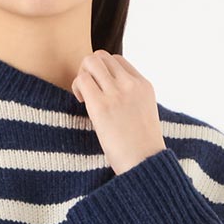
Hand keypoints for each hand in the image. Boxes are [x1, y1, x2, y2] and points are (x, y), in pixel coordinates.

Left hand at [71, 51, 166, 174]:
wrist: (145, 167)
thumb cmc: (142, 151)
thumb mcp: (143, 116)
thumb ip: (131, 100)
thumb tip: (108, 95)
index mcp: (144, 86)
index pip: (118, 61)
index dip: (105, 72)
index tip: (103, 91)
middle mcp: (131, 85)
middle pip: (102, 56)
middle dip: (90, 70)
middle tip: (89, 91)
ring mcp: (116, 94)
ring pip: (91, 61)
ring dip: (82, 75)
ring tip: (85, 96)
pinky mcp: (101, 106)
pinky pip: (82, 80)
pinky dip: (78, 86)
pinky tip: (82, 102)